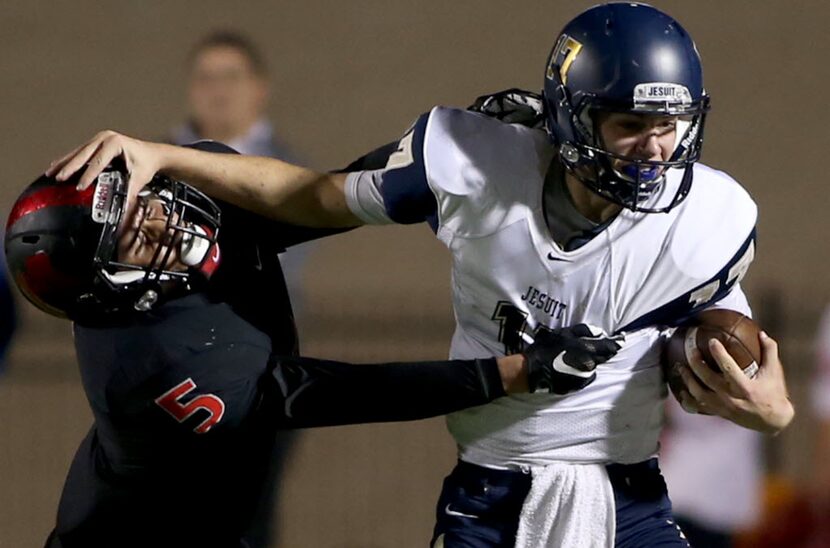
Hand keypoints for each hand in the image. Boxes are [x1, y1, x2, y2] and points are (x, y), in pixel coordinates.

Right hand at [46, 130, 162, 215]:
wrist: (153, 154)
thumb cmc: (146, 163)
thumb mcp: (139, 178)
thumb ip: (129, 192)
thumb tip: (123, 208)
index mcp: (115, 143)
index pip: (98, 162)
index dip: (88, 175)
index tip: (79, 186)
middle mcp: (105, 138)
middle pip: (83, 155)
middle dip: (69, 167)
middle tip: (57, 178)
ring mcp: (99, 139)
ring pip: (78, 152)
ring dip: (64, 162)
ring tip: (50, 172)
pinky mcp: (96, 143)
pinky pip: (79, 152)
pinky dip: (68, 160)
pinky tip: (57, 166)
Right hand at [522, 324, 621, 393]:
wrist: (532, 370)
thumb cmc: (546, 348)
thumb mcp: (563, 333)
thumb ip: (583, 331)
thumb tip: (599, 332)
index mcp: (588, 350)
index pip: (610, 347)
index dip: (617, 342)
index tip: (621, 339)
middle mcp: (590, 365)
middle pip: (603, 358)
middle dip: (601, 352)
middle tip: (592, 347)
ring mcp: (584, 378)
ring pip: (593, 367)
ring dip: (589, 362)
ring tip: (575, 358)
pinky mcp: (577, 386)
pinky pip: (585, 377)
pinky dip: (581, 372)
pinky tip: (570, 368)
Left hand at [678, 331, 794, 433]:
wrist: (772, 421)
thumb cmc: (774, 393)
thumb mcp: (774, 372)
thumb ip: (769, 351)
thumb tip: (762, 333)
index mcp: (745, 387)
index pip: (728, 368)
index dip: (719, 354)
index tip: (712, 341)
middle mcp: (732, 398)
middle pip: (708, 379)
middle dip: (696, 363)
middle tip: (691, 349)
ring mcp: (723, 407)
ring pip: (699, 394)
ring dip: (688, 379)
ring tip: (681, 366)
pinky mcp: (719, 412)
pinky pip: (698, 406)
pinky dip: (688, 398)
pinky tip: (681, 388)